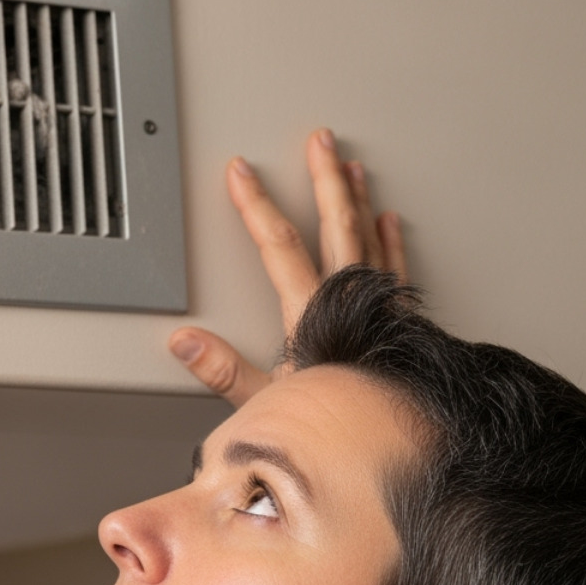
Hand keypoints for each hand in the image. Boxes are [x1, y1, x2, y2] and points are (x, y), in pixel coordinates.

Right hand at [170, 128, 406, 405]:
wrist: (401, 442)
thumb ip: (224, 372)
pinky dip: (390, 241)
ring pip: (368, 237)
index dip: (257, 205)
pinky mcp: (400, 321)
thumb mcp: (267, 405)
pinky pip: (396, 268)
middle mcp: (348, 301)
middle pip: (336, 225)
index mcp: (310, 314)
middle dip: (324, 179)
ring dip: (357, 199)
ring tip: (351, 168)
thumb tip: (185, 342)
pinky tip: (390, 221)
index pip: (279, 246)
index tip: (242, 174)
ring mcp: (379, 307)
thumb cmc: (337, 430)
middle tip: (321, 143)